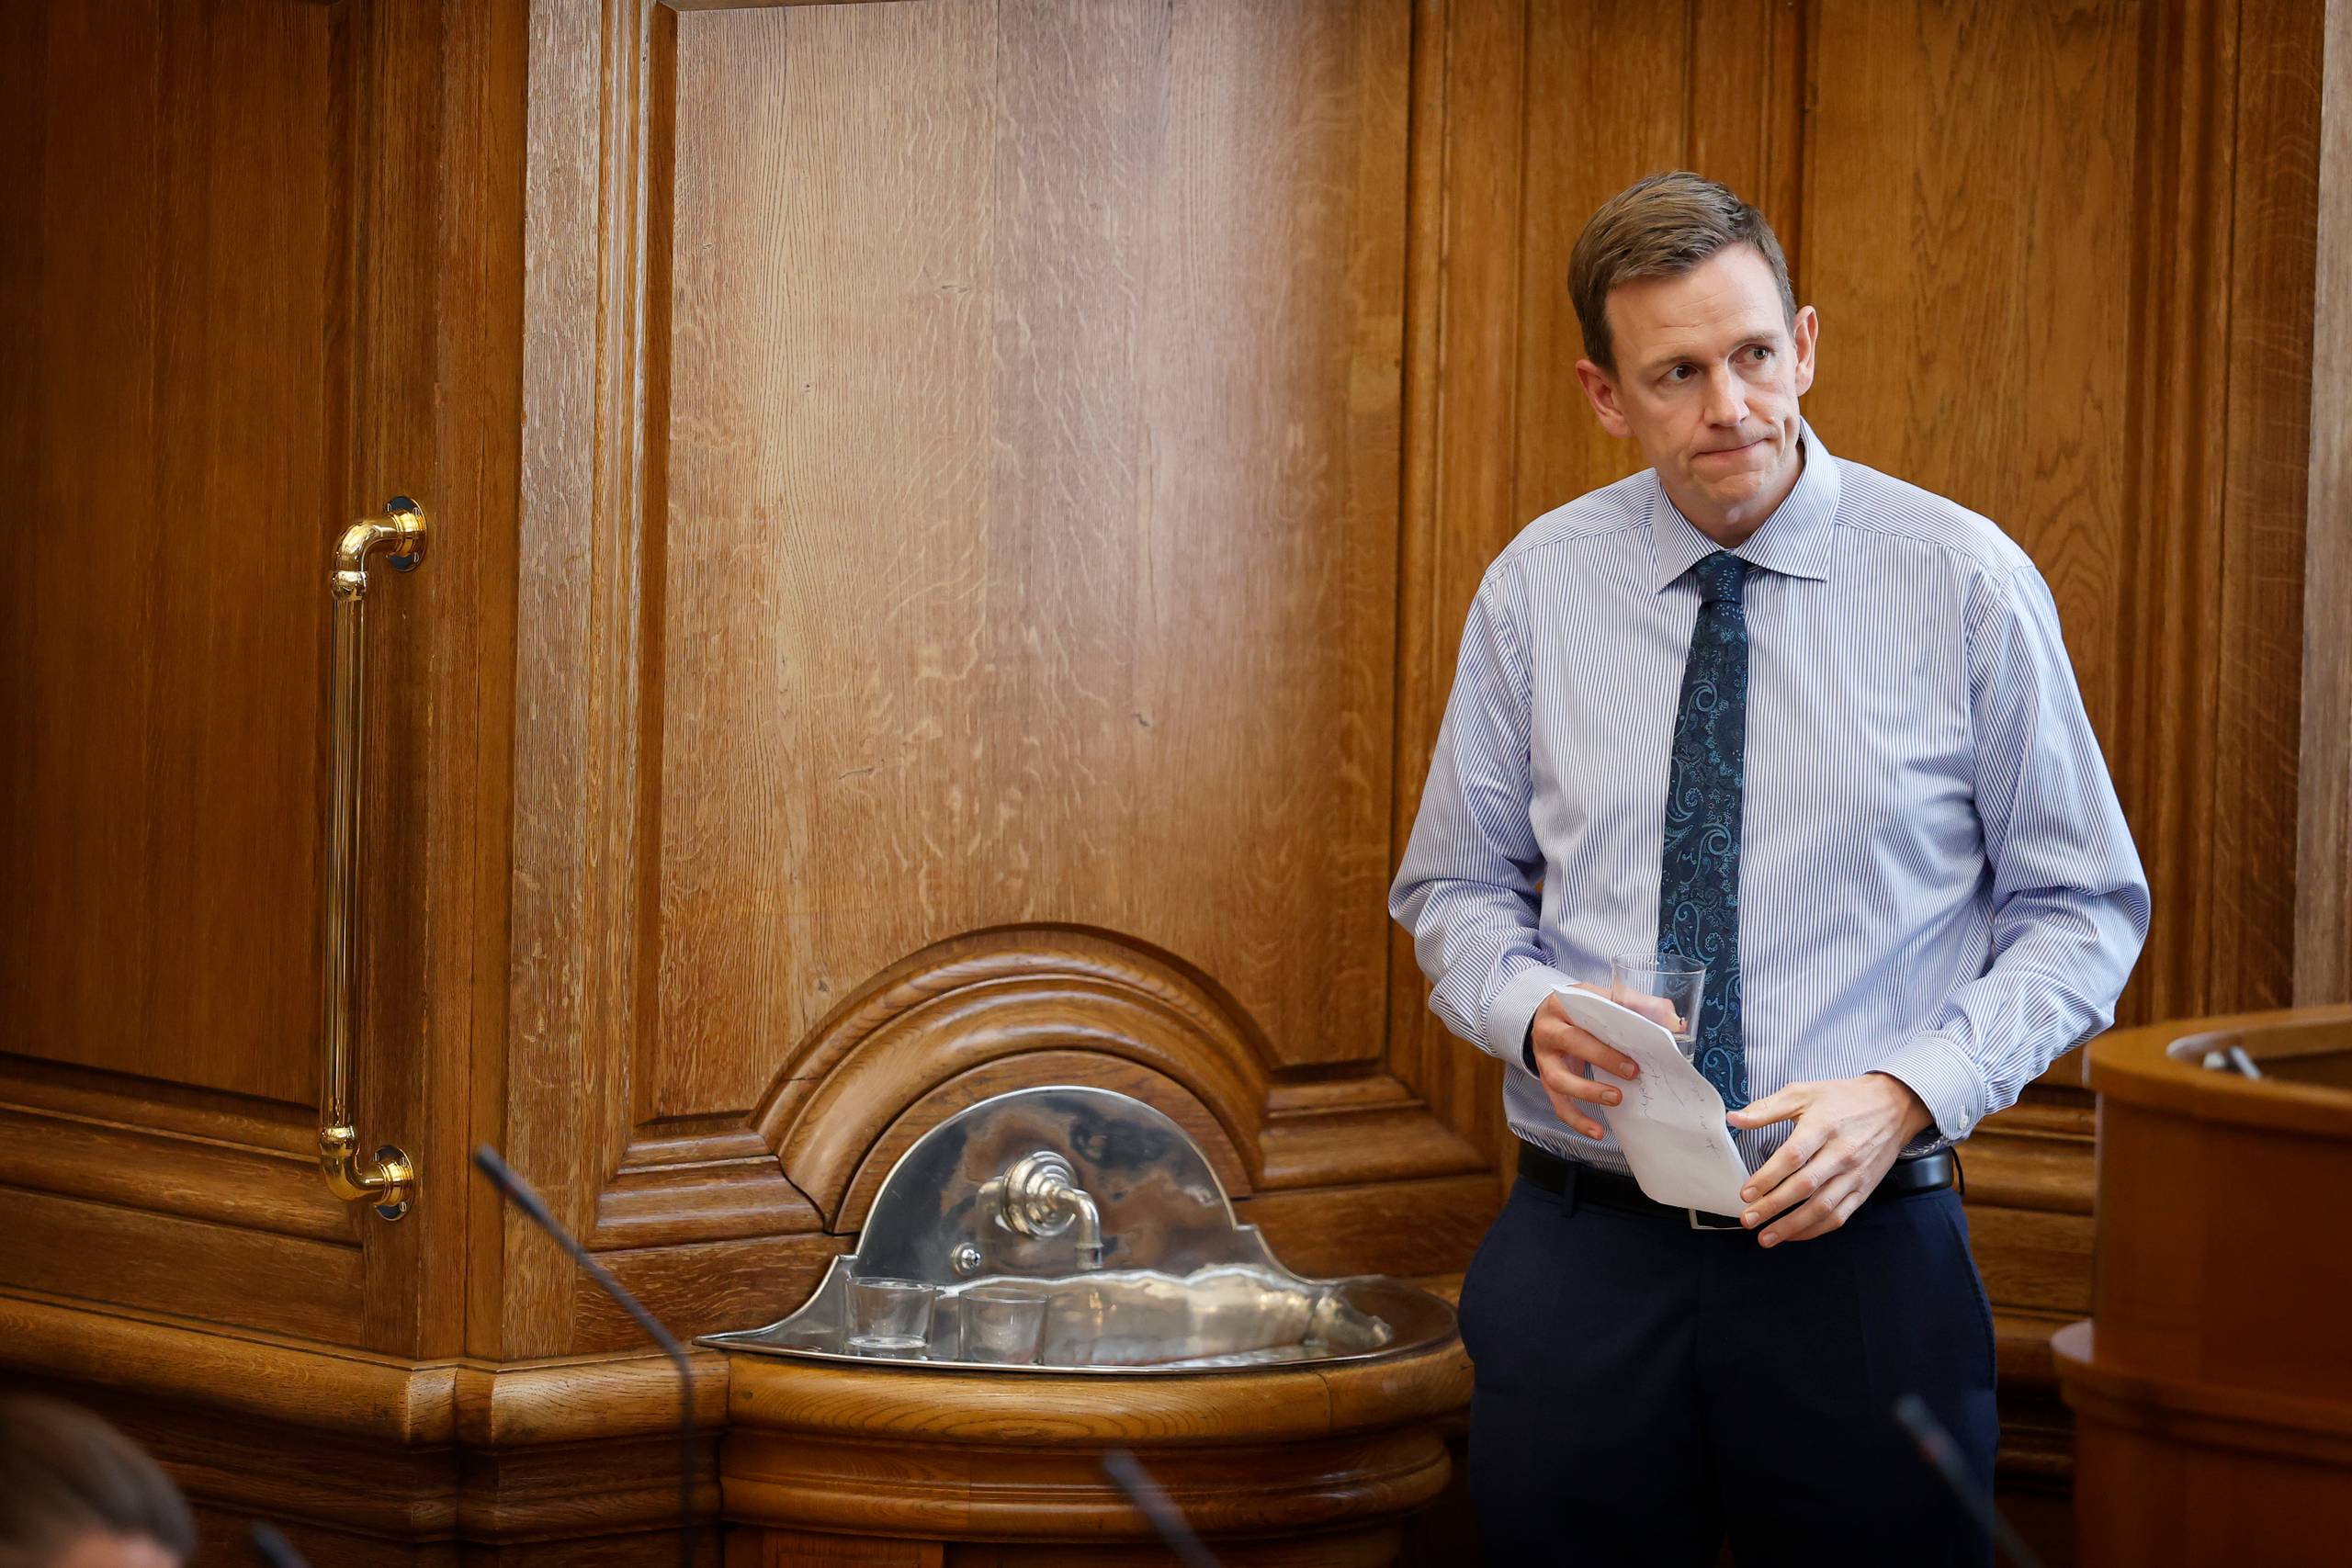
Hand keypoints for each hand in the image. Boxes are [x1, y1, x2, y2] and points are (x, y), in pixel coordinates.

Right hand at [1526, 985, 1678, 1139]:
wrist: (1543, 1023)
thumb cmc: (1577, 1013)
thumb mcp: (1598, 1001)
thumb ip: (1634, 1004)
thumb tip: (1670, 1016)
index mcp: (1562, 1004)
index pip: (1588, 1007)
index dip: (1615, 1019)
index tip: (1643, 1031)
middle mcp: (1549, 1031)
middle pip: (1572, 1041)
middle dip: (1603, 1057)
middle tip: (1632, 1071)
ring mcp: (1544, 1059)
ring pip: (1559, 1078)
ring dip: (1588, 1091)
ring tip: (1616, 1098)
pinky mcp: (1546, 1082)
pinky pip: (1559, 1104)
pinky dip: (1578, 1120)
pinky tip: (1597, 1131)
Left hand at [1723, 1072, 1934, 1245]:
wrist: (1895, 1106)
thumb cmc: (1844, 1098)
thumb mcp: (1804, 1093)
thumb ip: (1767, 1108)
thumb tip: (1734, 1118)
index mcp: (1823, 1126)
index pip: (1792, 1156)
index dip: (1767, 1177)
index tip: (1746, 1193)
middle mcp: (1841, 1153)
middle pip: (1804, 1186)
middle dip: (1773, 1206)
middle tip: (1748, 1219)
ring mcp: (1855, 1174)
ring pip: (1822, 1207)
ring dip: (1792, 1226)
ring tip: (1767, 1237)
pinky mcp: (1865, 1189)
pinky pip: (1840, 1215)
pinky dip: (1816, 1229)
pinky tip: (1794, 1234)